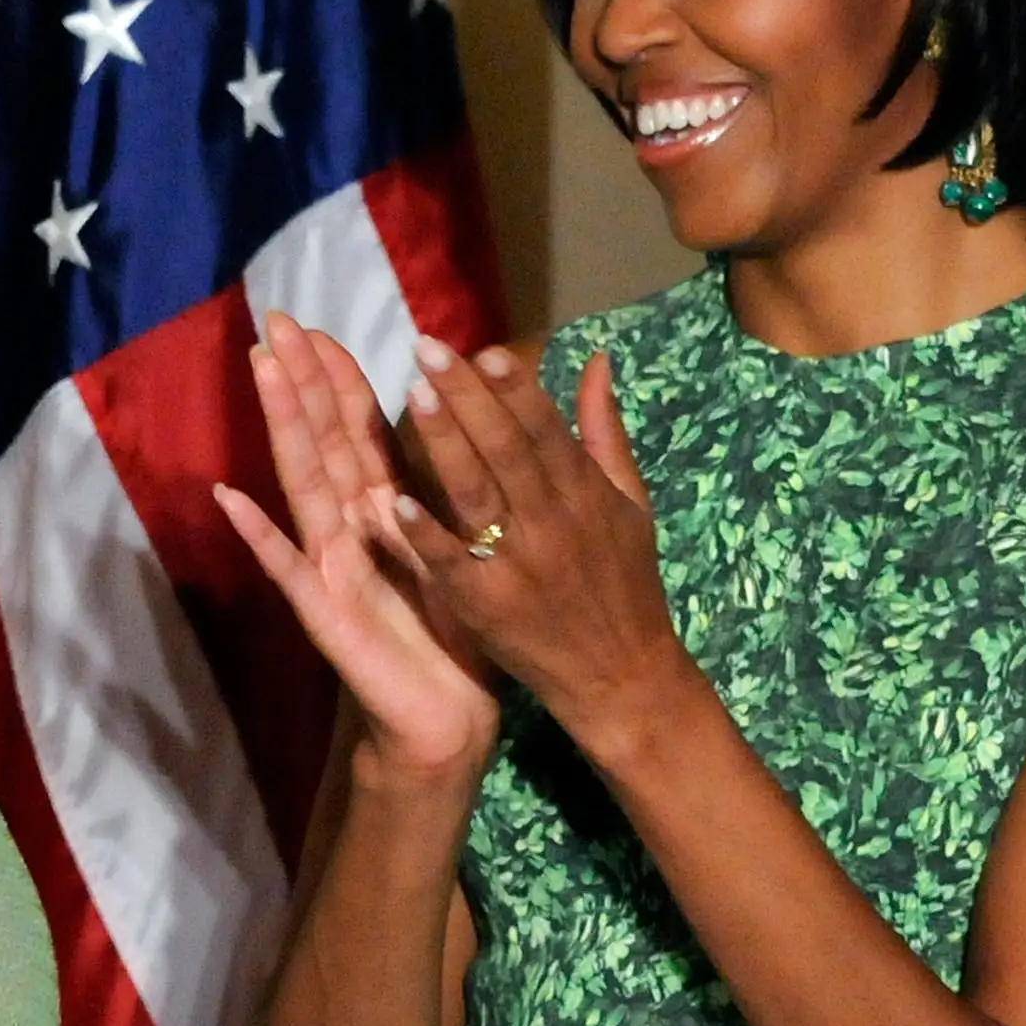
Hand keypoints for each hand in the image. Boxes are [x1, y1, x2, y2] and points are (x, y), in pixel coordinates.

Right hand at [215, 312, 503, 778]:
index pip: (355, 431)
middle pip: (321, 442)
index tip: (318, 327)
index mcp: (382, 512)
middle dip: (300, 381)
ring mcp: (327, 567)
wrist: (444, 717)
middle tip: (275, 323)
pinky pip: (288, 568)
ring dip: (283, 427)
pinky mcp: (323, 613)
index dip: (337, 379)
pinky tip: (229, 499)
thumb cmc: (452, 634)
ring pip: (303, 484)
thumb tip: (451, 424)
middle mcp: (347, 529)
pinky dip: (258, 535)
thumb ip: (439, 491)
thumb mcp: (453, 548)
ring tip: (262, 373)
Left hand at [387, 342, 693, 750]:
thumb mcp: (632, 505)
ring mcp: (519, 566)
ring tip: (413, 396)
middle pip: (507, 451)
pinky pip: (451, 563)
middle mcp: (554, 523)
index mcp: (587, 495)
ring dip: (444, 445)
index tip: (486, 349)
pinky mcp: (486, 606)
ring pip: (478, 496)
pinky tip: (393, 500)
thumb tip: (597, 360)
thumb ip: (605, 432)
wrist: (621, 676)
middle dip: (469, 398)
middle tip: (428, 350)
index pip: (547, 430)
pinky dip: (425, 533)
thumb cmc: (624, 583)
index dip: (517, 389)